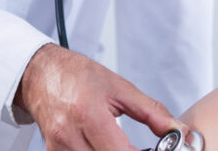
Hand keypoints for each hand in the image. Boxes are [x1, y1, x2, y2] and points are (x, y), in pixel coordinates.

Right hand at [14, 43, 183, 150]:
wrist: (41, 74)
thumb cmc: (78, 76)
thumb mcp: (119, 88)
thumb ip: (151, 111)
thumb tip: (176, 129)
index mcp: (88, 115)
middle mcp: (69, 135)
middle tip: (141, 149)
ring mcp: (58, 148)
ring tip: (123, 146)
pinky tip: (107, 147)